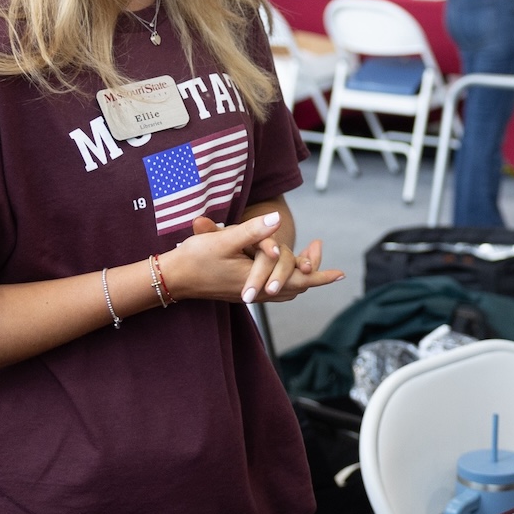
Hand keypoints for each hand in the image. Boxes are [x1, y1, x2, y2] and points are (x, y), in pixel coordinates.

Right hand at [160, 215, 342, 303]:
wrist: (171, 279)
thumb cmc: (194, 259)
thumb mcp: (223, 240)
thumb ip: (252, 232)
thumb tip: (277, 220)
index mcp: (257, 279)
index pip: (298, 280)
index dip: (321, 275)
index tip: (342, 273)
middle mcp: (256, 291)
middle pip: (296, 286)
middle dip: (314, 273)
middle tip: (322, 254)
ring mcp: (248, 293)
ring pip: (285, 289)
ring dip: (300, 277)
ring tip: (310, 260)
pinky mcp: (241, 291)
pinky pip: (272, 289)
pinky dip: (284, 280)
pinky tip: (281, 268)